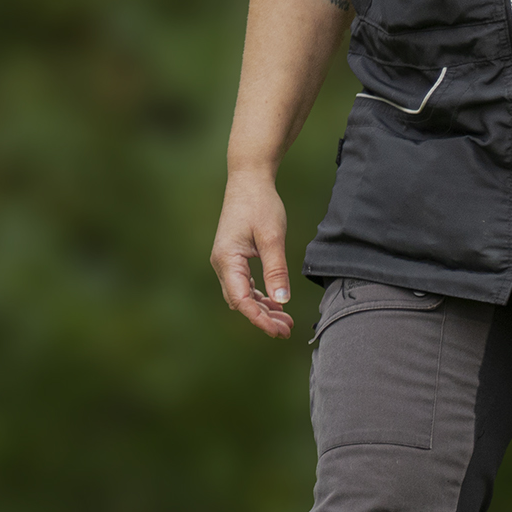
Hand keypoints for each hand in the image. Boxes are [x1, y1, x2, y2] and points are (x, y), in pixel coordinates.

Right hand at [210, 169, 296, 337]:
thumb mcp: (272, 237)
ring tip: (286, 322)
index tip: (279, 331)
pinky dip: (261, 297)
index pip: (241, 300)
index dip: (259, 319)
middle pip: (241, 302)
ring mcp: (228, 262)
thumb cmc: (260, 204)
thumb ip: (276, 269)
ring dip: (263, 310)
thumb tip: (282, 301)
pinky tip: (278, 305)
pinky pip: (246, 285)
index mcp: (227, 260)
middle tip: (288, 331)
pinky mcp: (236, 259)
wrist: (249, 180)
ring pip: (244, 296)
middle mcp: (222, 264)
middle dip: (263, 319)